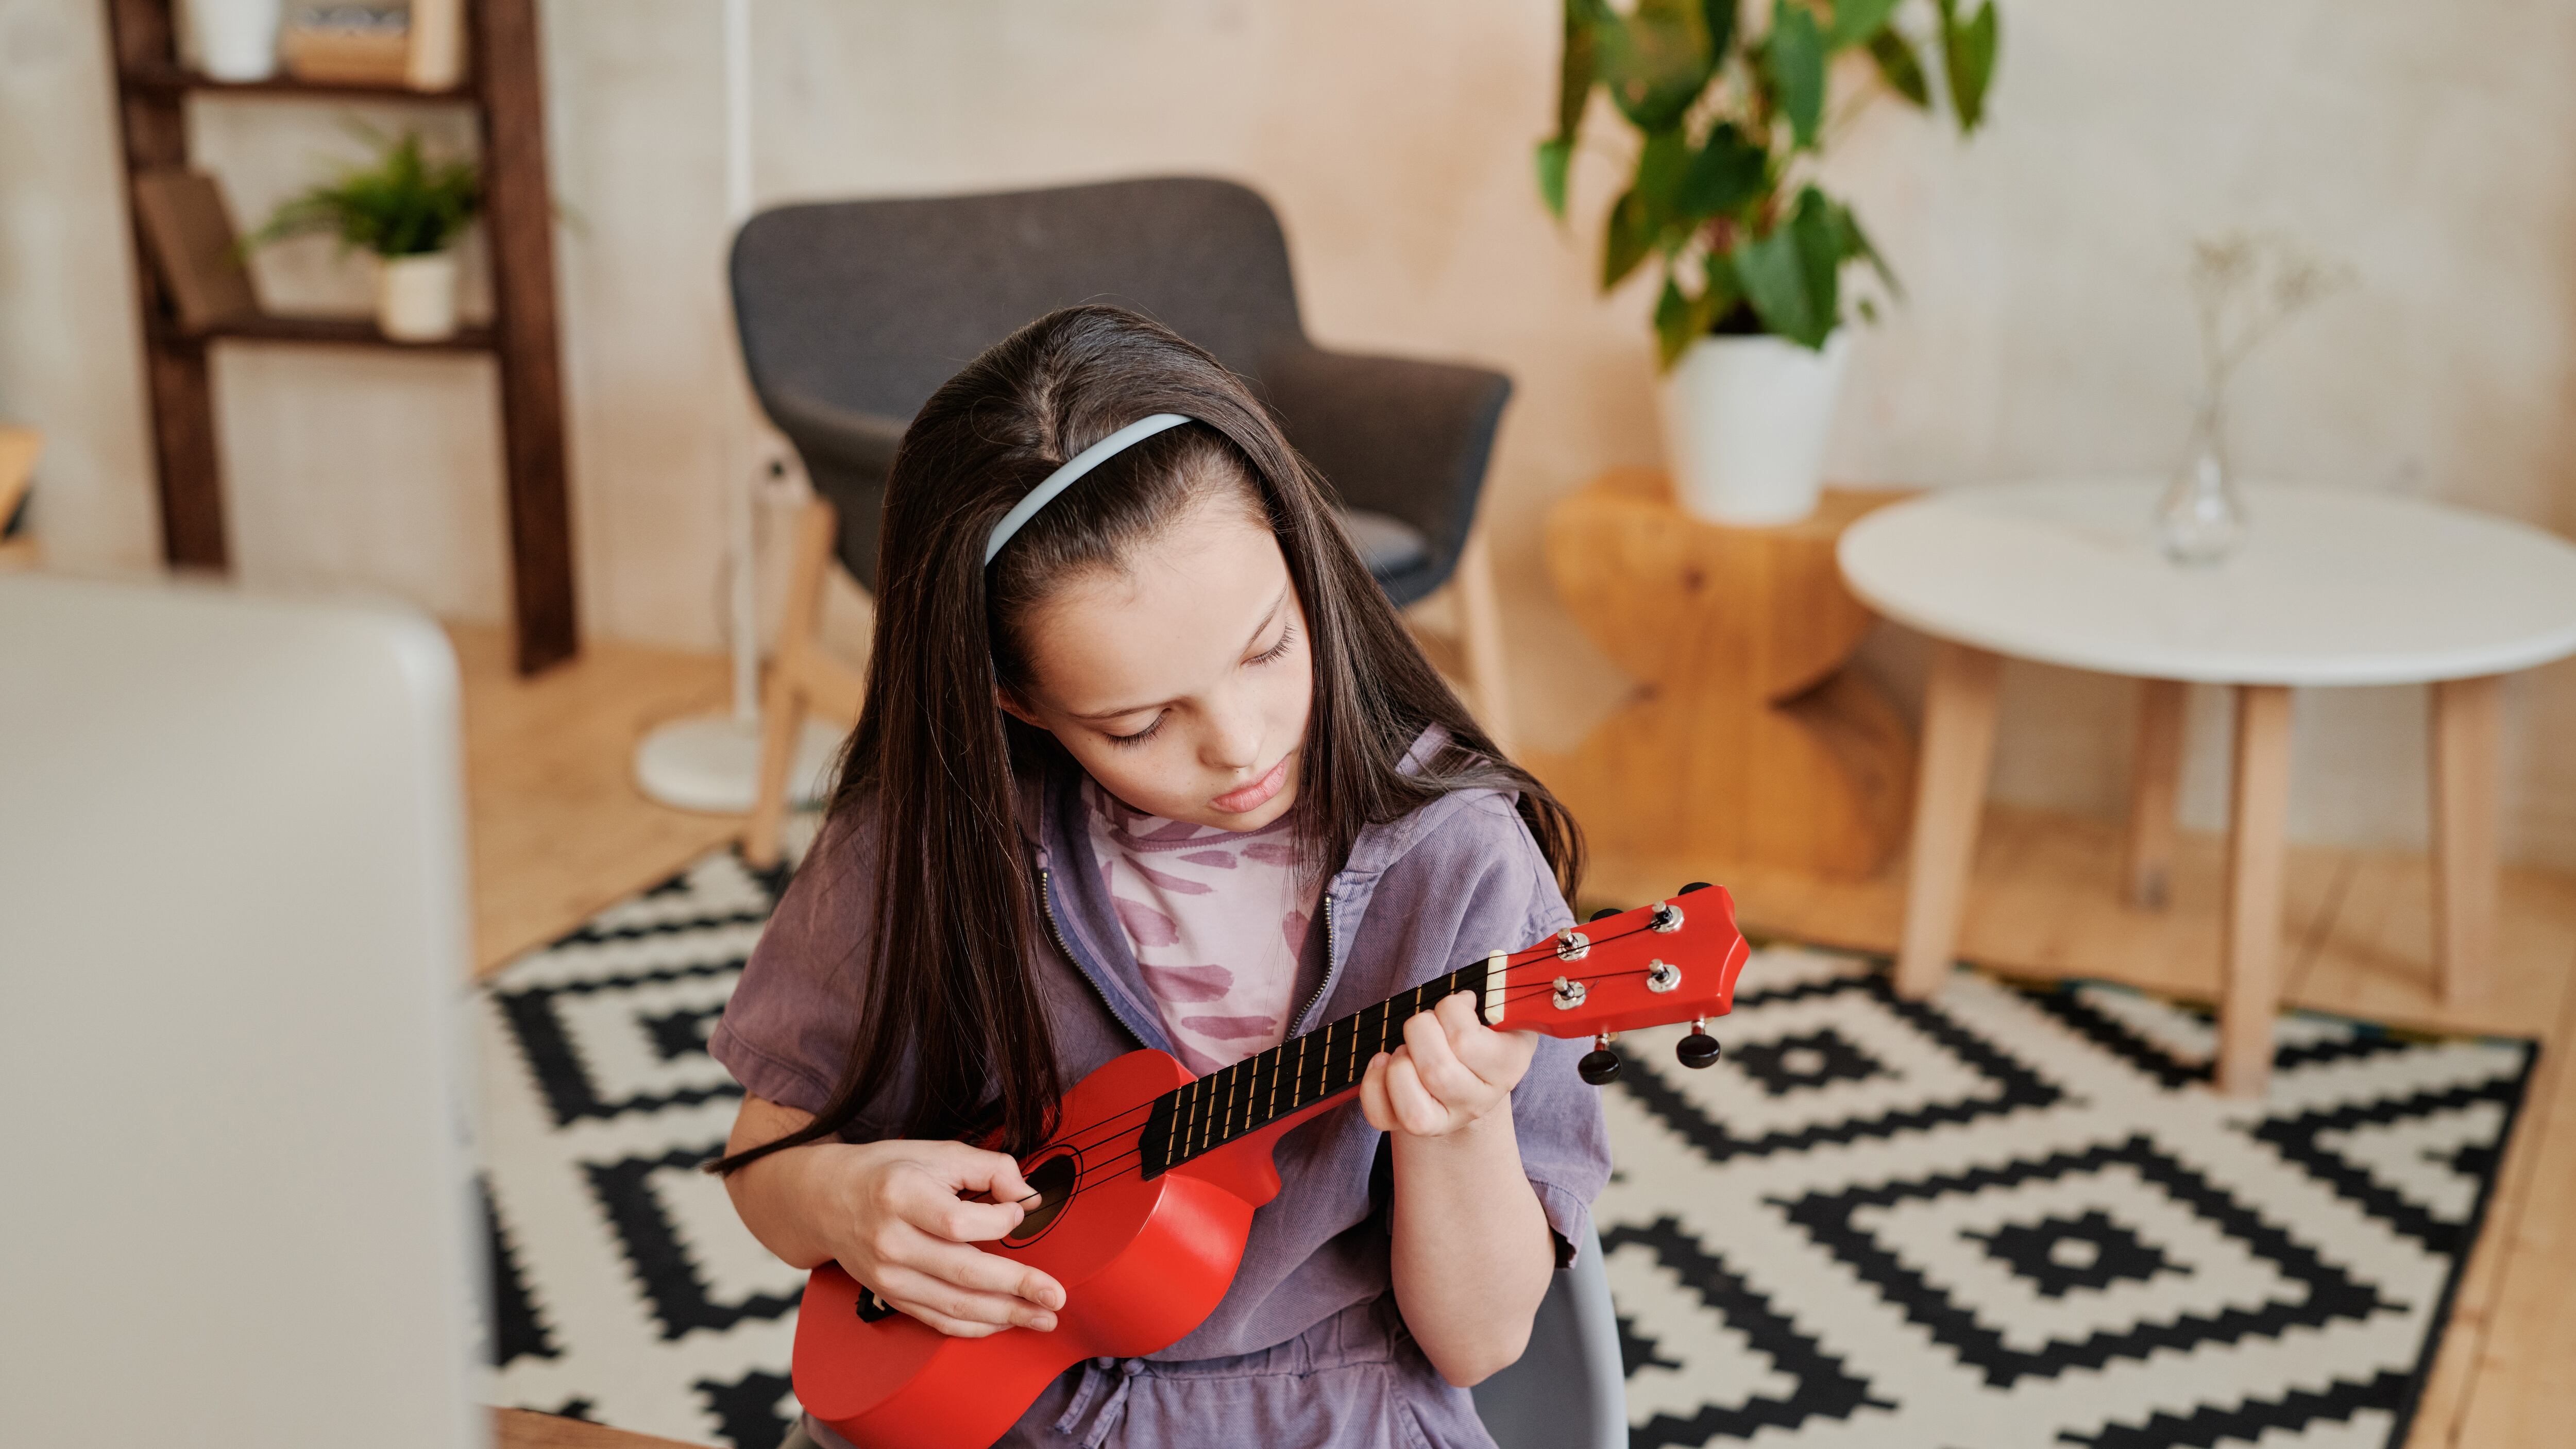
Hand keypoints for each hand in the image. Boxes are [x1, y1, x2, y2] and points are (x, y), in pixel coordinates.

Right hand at [800, 1138, 1064, 1338]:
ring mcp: (888, 1276)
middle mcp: (891, 1241)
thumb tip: (1028, 1196)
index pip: (958, 1222)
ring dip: (1005, 1316)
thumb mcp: (936, 1152)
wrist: (825, 1200)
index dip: (999, 1221)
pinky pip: (937, 1320)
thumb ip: (988, 1167)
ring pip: (954, 1304)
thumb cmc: (886, 1171)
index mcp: (900, 1196)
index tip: (1020, 1211)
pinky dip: (975, 1326)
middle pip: (962, 1273)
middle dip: (1017, 1288)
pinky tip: (1005, 1323)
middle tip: (1056, 1296)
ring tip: (1044, 1317)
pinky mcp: (891, 1297)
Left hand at [1358, 991, 1537, 1139]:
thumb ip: (1494, 991)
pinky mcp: (1416, 1127)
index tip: (1457, 1003)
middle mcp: (1481, 1101)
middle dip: (1419, 1032)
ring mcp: (1448, 1120)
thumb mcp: (1496, 1008)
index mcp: (1508, 1066)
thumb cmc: (1479, 1029)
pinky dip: (1373, 1083)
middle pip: (1437, 1072)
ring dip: (1400, 1062)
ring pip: (1412, 1106)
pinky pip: (1382, 1116)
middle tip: (1426, 1023)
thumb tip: (1479, 983)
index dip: (1450, 1009)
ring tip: (1408, 1047)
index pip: (1466, 1040)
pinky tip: (1384, 1062)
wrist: (1473, 1073)